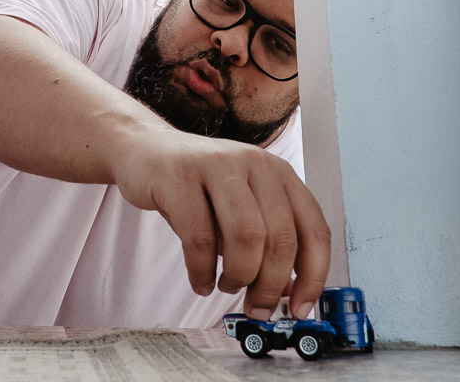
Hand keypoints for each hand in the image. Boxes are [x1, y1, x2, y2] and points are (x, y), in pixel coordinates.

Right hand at [110, 128, 329, 319]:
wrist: (144, 151)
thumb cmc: (197, 187)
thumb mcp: (240, 209)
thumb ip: (267, 245)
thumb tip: (291, 294)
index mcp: (278, 173)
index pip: (314, 230)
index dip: (313, 277)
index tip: (300, 309)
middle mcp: (253, 163)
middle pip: (280, 238)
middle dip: (270, 285)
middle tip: (257, 306)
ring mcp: (216, 166)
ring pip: (245, 236)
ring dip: (239, 276)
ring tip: (226, 285)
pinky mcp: (179, 177)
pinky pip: (198, 237)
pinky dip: (201, 271)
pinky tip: (200, 281)